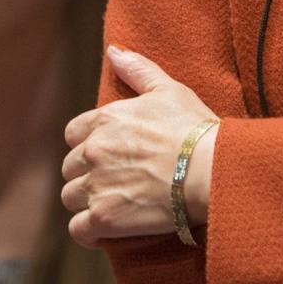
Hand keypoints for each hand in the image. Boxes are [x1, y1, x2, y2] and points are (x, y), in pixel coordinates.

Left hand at [60, 45, 217, 246]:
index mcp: (104, 120)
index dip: (87, 145)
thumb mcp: (168, 90)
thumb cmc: (194, 128)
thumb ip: (137, 69)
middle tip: (113, 182)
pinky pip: (78, 230)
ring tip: (112, 206)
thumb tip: (113, 50)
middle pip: (70, 168)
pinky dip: (88, 232)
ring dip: (86, 203)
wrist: (211, 170)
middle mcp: (93, 151)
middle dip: (86, 175)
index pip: (73, 134)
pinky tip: (103, 232)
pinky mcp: (104, 218)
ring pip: (71, 198)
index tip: (106, 154)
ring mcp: (96, 186)